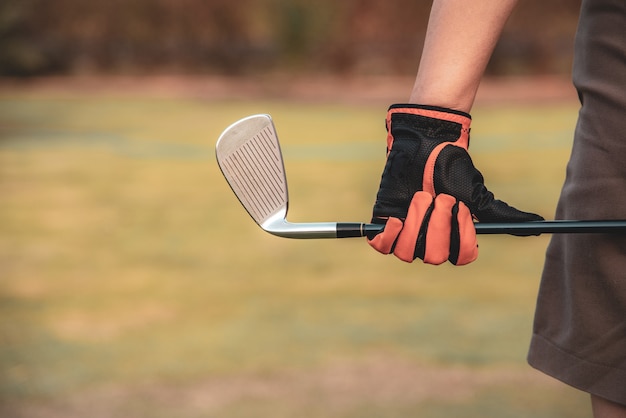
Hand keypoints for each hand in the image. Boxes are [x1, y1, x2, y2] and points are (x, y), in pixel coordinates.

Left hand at [367, 104, 543, 264]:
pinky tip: (396, 216)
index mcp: (455, 238)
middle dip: (437, 224)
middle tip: (438, 197)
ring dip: (416, 221)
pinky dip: (389, 234)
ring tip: (420, 196)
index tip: (459, 207)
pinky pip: (382, 246)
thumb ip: (504, 214)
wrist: (422, 147)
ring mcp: (406, 235)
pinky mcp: (384, 226)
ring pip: (408, 252)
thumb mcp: (477, 193)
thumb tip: (541, 227)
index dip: (460, 235)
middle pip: (434, 256)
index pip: (461, 257)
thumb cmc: (451, 170)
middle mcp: (430, 241)